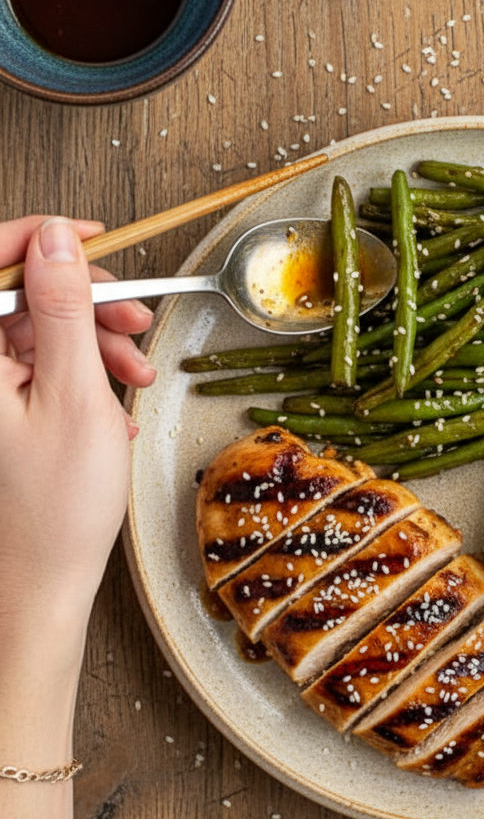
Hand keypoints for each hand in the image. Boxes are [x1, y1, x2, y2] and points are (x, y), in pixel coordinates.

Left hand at [0, 216, 156, 639]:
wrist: (41, 581)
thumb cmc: (55, 507)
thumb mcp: (74, 395)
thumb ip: (65, 310)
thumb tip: (56, 241)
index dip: (40, 238)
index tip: (90, 238)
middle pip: (21, 296)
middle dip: (84, 301)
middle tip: (133, 318)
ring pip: (37, 331)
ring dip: (93, 342)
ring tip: (135, 372)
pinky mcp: (0, 409)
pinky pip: (39, 367)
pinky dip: (81, 374)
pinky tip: (113, 403)